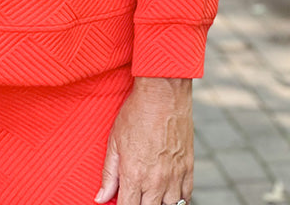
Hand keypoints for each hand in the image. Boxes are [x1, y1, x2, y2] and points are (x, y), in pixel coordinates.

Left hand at [96, 76, 193, 204]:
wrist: (163, 95)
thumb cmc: (136, 114)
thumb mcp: (114, 141)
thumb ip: (109, 173)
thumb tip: (101, 198)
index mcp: (134, 174)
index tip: (121, 202)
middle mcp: (156, 181)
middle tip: (135, 195)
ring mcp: (174, 176)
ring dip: (159, 204)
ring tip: (150, 195)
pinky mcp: (188, 168)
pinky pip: (187, 196)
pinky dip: (179, 199)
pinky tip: (169, 194)